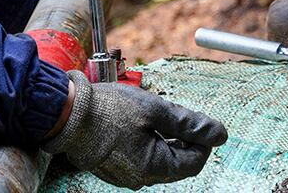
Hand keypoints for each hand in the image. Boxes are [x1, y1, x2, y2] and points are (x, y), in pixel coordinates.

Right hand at [44, 72, 227, 188]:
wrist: (67, 113)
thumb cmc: (110, 109)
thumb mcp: (156, 110)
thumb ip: (190, 124)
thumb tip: (220, 135)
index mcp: (154, 167)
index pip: (194, 162)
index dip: (203, 141)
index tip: (199, 122)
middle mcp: (140, 178)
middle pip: (176, 163)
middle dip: (183, 140)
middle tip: (176, 115)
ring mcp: (125, 176)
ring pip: (158, 161)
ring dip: (164, 140)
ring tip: (153, 116)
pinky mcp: (113, 169)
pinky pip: (139, 160)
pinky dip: (146, 144)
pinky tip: (137, 125)